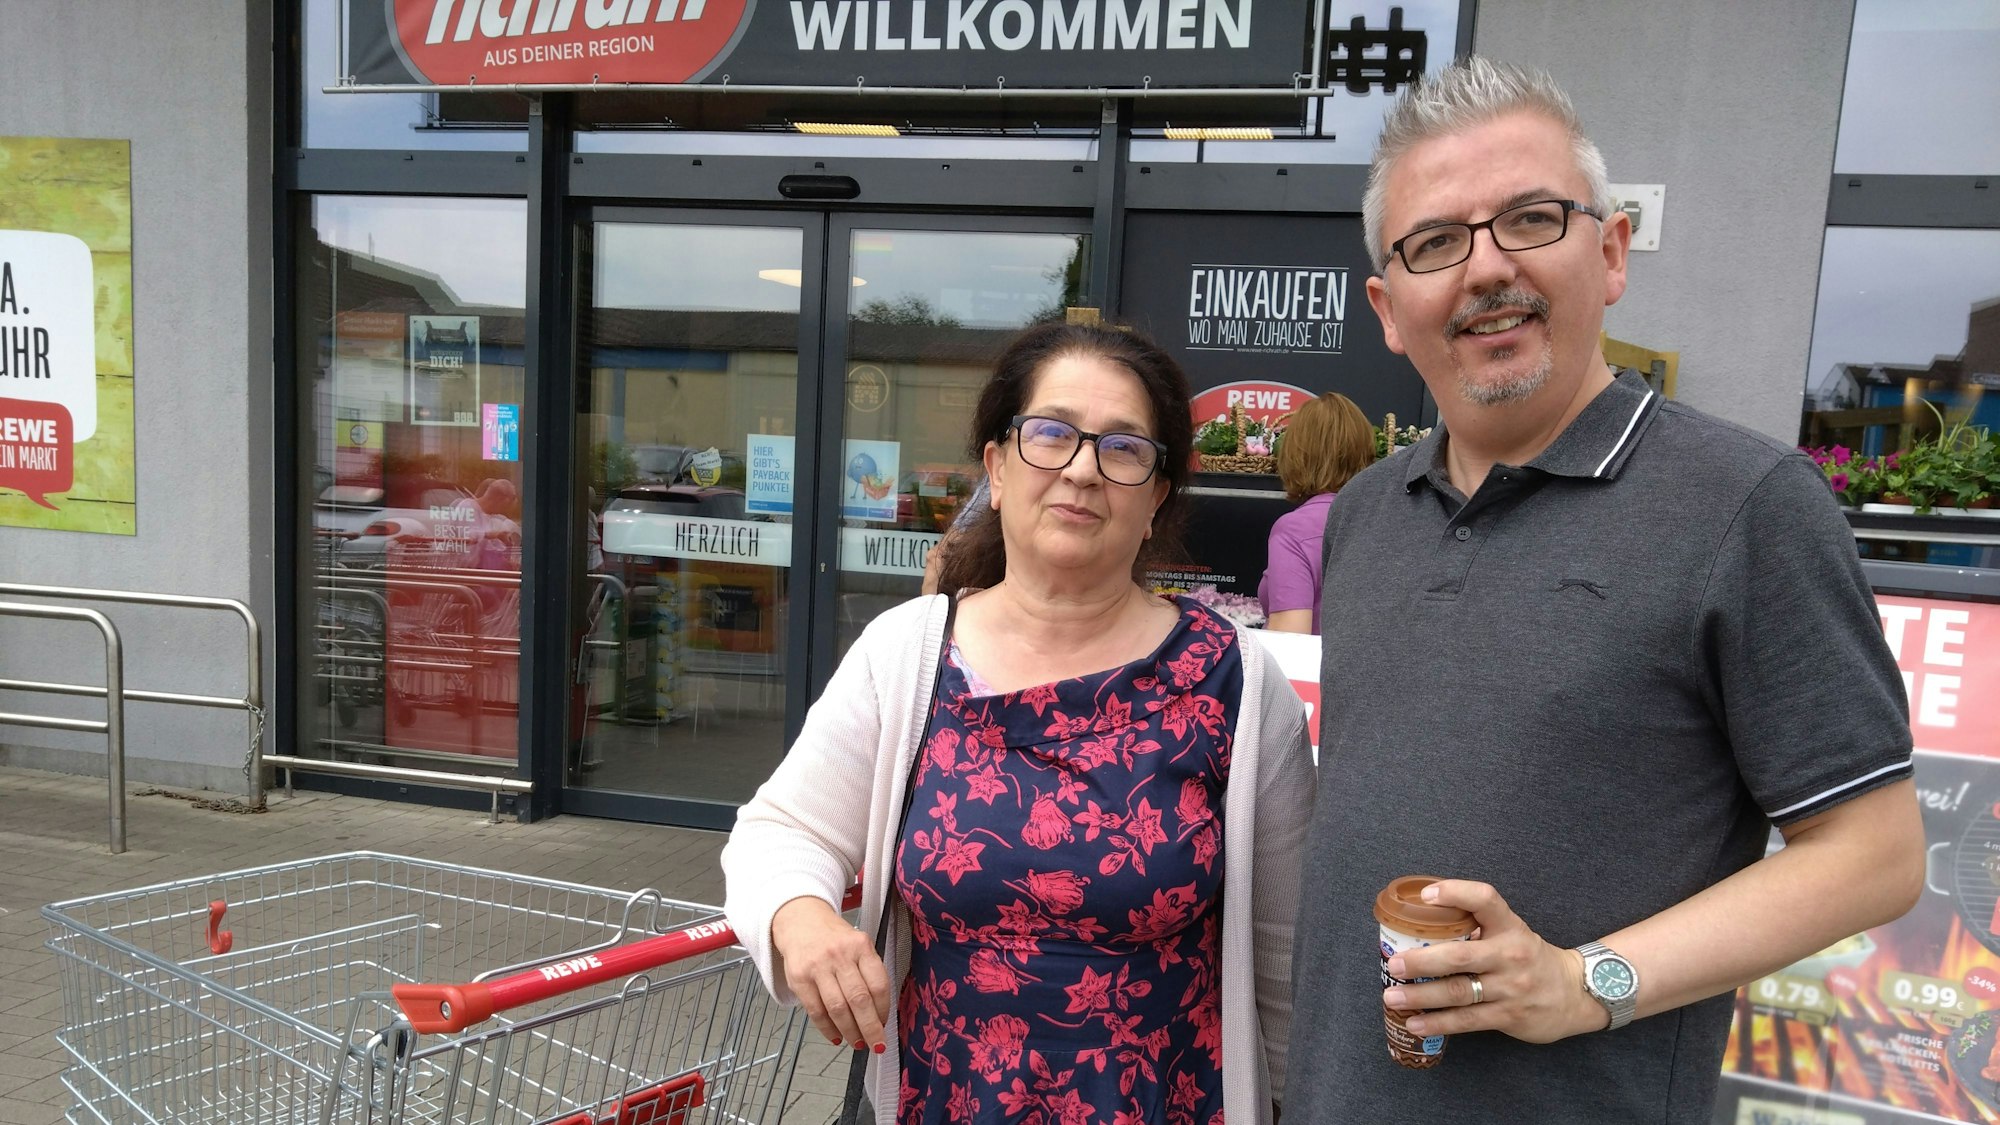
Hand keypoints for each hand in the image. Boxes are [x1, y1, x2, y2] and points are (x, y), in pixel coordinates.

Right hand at [771, 895, 891, 1052]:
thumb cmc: (835, 940)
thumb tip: (879, 1015)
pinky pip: (816, 1011)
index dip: (883, 1011)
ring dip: (850, 1032)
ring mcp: (818, 967)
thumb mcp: (858, 946)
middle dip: (870, 1029)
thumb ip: (869, 973)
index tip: (885, 1025)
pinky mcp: (799, 979)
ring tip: (857, 1043)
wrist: (800, 922)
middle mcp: (840, 955)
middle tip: (876, 1045)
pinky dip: (828, 1029)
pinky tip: (836, 1036)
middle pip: (859, 1000)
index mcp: (861, 946)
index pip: (878, 984)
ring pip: (838, 1008)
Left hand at [1381, 880, 1608, 1043]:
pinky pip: (1467, 1020)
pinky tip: (1415, 1022)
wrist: (1575, 994)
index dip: (1456, 892)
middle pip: (1459, 956)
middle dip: (1422, 961)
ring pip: (1458, 992)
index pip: (1485, 900)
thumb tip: (1422, 927)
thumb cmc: (1529, 957)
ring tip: (1392, 995)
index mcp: (1509, 926)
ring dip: (1421, 996)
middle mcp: (1510, 954)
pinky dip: (1438, 1022)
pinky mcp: (1508, 1016)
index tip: (1426, 895)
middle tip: (1394, 963)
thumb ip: (1477, 927)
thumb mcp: (1512, 932)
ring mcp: (1510, 987)